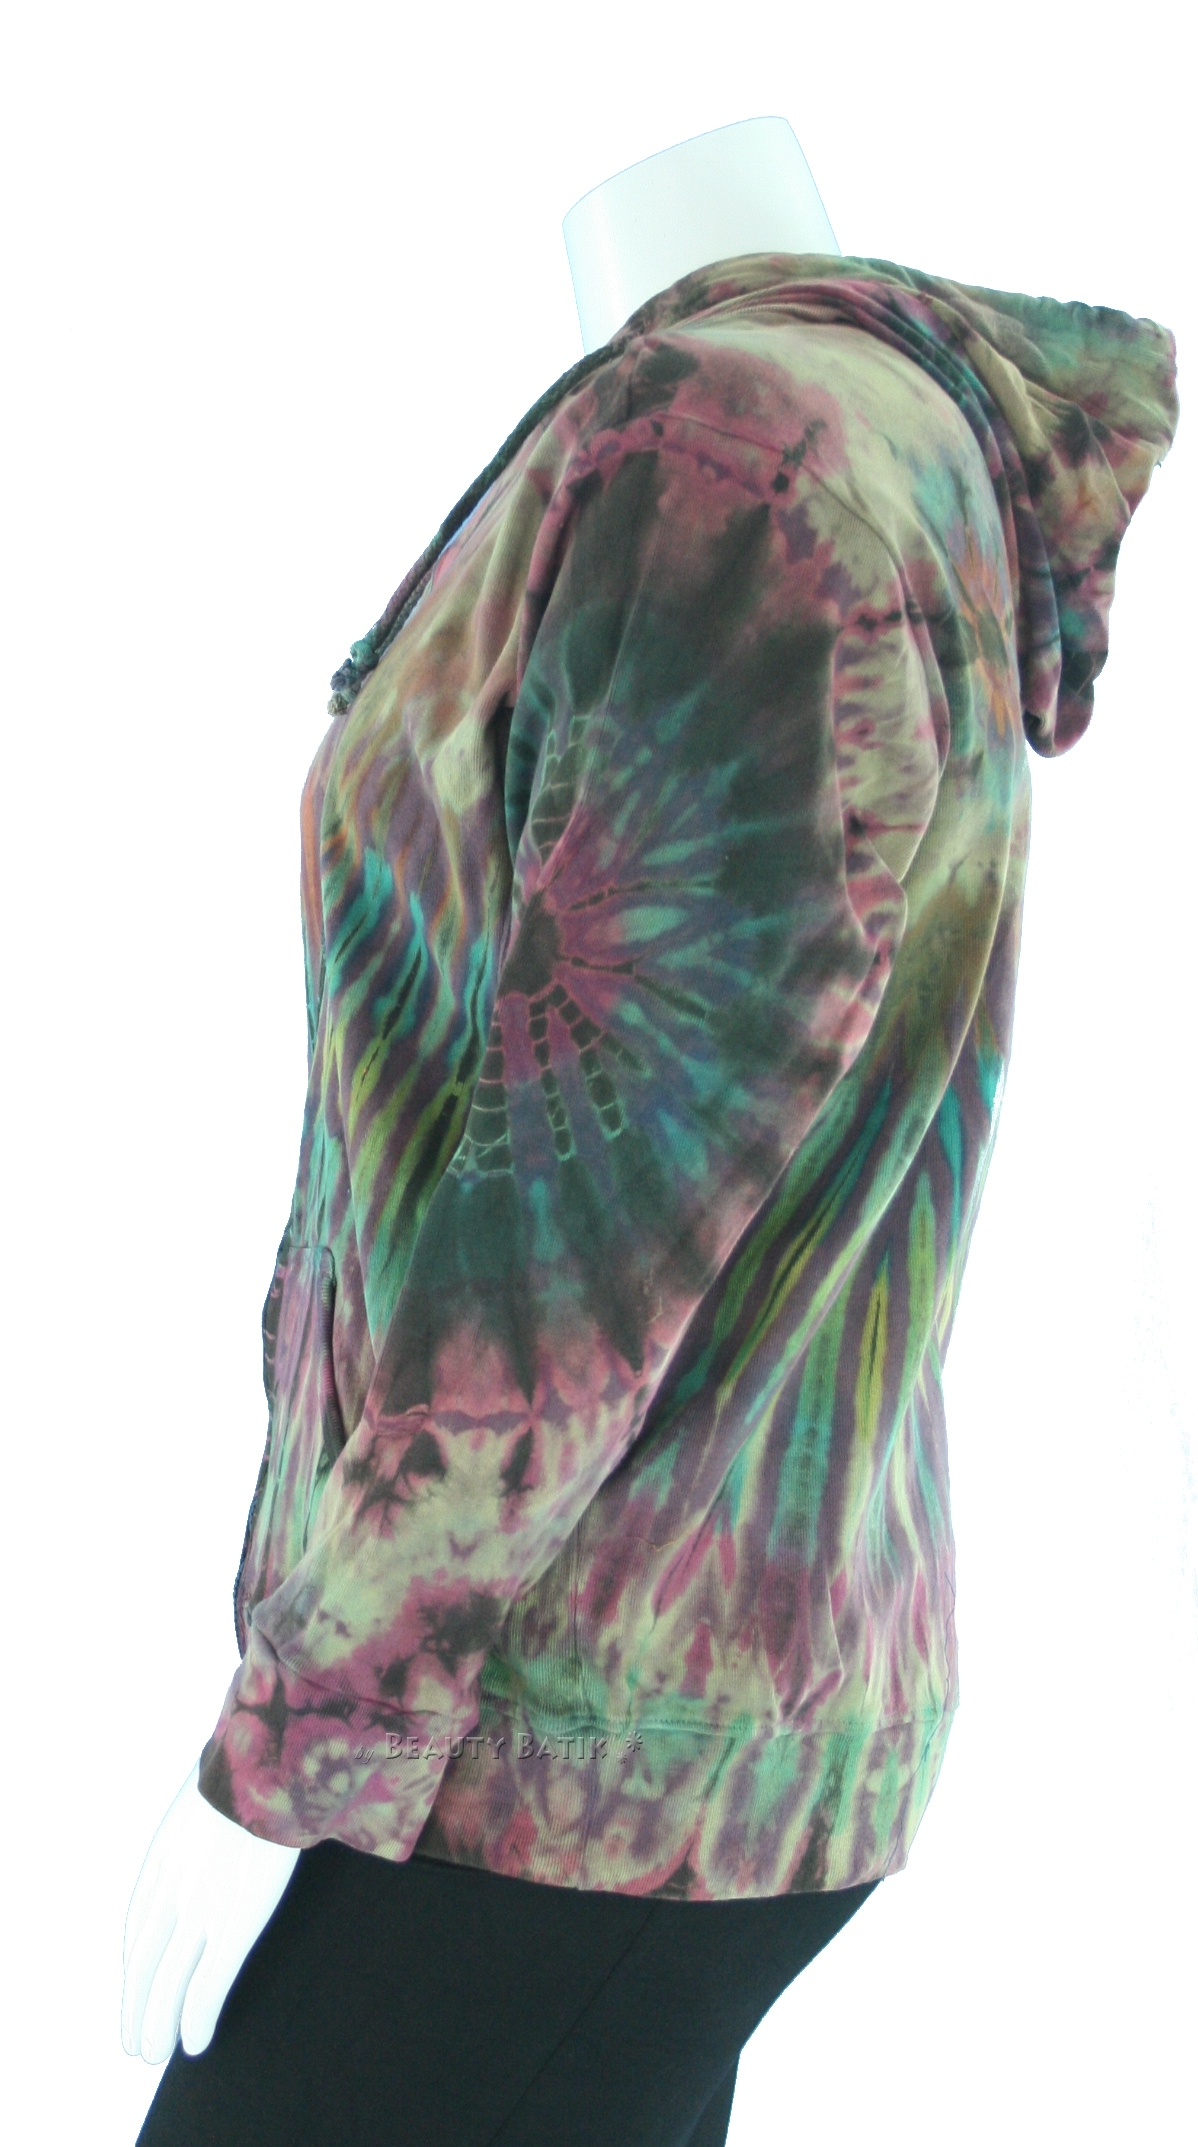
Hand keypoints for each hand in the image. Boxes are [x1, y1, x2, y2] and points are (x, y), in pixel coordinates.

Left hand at [122, 1759, 299, 2062]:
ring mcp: (202, 1909)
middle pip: (143, 1963)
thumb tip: (230, 1810)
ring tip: (154, 2052)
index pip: (138, 1924)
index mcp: (165, 1858)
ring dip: (157, 2024)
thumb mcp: (213, 1792)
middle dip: (136, 2005)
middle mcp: (174, 1890)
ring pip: (167, 1983)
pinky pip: (207, 1985)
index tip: (134, 1983)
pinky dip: (196, 2018)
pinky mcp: (234, 1925)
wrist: (267, 1766)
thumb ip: (210, 1816)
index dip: (133, 1962)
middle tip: (136, 2040)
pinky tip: (195, 2042)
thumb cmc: (254, 1768)